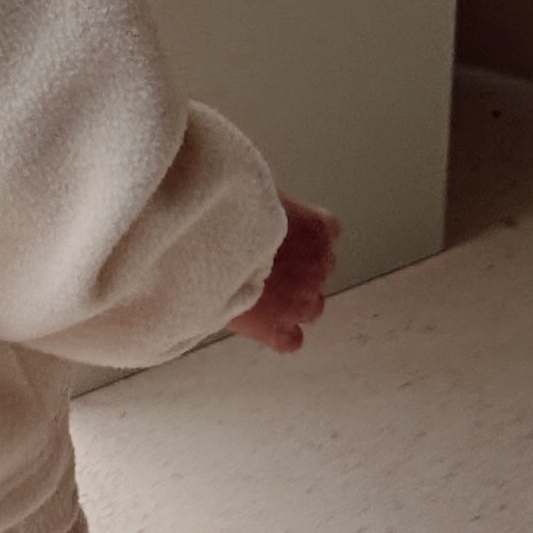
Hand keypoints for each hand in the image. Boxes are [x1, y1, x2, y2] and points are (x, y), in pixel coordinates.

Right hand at [229, 197, 339, 354]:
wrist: (203, 247)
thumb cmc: (223, 211)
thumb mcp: (251, 190)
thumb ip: (265, 202)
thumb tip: (254, 195)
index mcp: (317, 228)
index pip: (329, 231)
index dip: (304, 236)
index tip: (283, 235)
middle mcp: (318, 265)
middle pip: (321, 269)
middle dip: (298, 269)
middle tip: (265, 264)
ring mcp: (301, 301)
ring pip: (313, 308)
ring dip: (294, 302)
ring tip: (263, 295)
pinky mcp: (277, 329)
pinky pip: (291, 341)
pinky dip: (280, 336)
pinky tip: (262, 327)